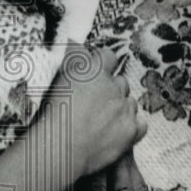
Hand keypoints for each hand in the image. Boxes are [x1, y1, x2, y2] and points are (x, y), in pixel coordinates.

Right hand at [43, 45, 144, 179]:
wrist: (60, 148)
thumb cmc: (50, 113)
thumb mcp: (55, 77)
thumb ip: (70, 58)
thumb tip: (74, 42)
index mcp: (93, 69)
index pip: (108, 56)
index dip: (103, 64)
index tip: (96, 73)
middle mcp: (112, 85)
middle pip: (120, 81)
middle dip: (112, 90)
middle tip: (96, 103)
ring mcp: (124, 108)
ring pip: (130, 102)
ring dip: (121, 108)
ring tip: (103, 121)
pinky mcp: (131, 130)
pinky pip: (140, 123)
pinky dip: (131, 127)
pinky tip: (117, 132)